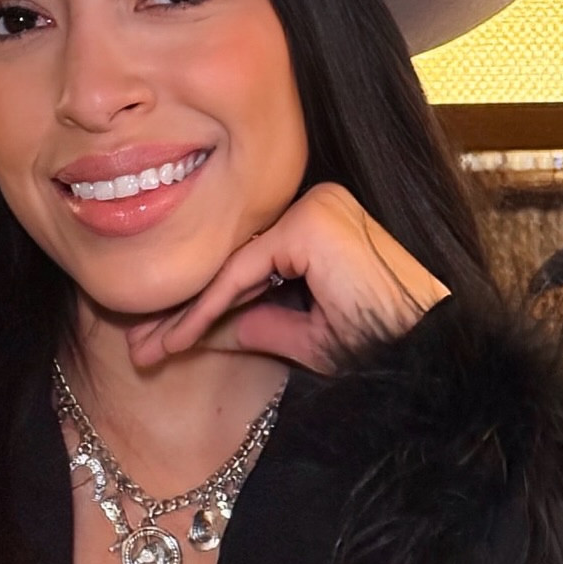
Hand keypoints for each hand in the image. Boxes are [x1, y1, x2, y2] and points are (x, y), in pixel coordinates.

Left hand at [127, 183, 450, 373]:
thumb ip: (250, 323)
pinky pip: (243, 270)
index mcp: (318, 223)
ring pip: (232, 267)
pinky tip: (177, 339)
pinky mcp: (309, 221)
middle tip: (141, 349)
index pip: (246, 265)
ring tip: (147, 351)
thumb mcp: (297, 335)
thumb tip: (200, 328)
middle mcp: (316, 204)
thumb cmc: (378, 348)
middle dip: (184, 309)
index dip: (200, 306)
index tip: (159, 343)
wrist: (421, 359)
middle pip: (233, 262)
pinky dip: (209, 306)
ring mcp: (315, 206)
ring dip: (187, 312)